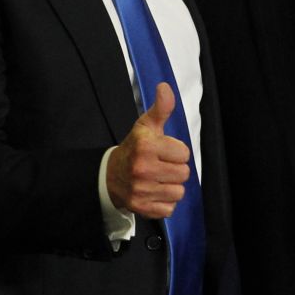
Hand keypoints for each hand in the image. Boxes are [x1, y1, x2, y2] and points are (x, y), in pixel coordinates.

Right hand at [106, 83, 190, 218]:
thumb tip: (165, 87)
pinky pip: (170, 208)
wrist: (110, 175)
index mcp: (146, 146)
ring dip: (171, 186)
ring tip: (159, 178)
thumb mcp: (146, 125)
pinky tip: (154, 192)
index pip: (184, 153)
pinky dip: (165, 202)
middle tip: (162, 165)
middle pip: (184, 173)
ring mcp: (141, 190)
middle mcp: (142, 169)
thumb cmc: (134, 147)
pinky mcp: (141, 207)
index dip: (177, 151)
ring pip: (179, 192)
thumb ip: (161, 107)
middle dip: (176, 169)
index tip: (164, 150)